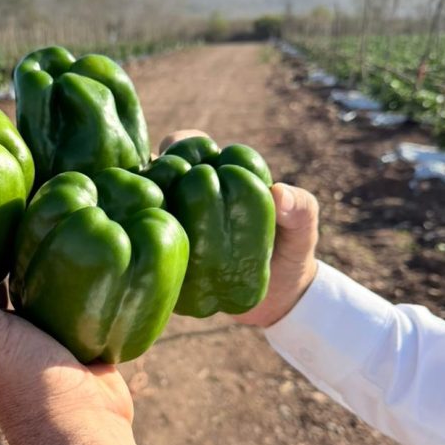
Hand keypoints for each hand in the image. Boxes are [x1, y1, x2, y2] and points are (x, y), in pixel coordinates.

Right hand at [159, 130, 318, 327]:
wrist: (278, 299)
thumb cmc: (290, 251)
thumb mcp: (304, 230)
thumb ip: (301, 208)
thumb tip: (278, 194)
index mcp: (216, 173)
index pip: (187, 145)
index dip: (181, 147)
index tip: (193, 169)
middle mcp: (186, 195)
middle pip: (154, 171)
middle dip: (154, 177)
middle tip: (170, 197)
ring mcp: (171, 224)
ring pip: (141, 206)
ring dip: (143, 209)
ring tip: (159, 225)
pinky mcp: (164, 256)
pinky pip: (143, 245)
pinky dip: (142, 244)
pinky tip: (150, 252)